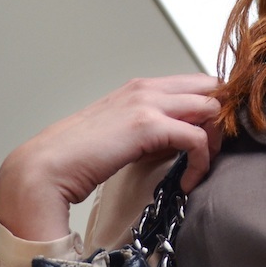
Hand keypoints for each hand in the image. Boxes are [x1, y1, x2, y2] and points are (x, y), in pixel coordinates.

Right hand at [0, 73, 221, 240]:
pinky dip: (200, 162)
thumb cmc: (77, 158)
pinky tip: (187, 182)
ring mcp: (148, 102)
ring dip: (214, 141)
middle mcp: (147, 88)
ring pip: (210, 108)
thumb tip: (174, 144)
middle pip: (211, 89)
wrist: (45, 168)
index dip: (211, 111)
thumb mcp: (120, 135)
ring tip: (199, 168)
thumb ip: (146, 130)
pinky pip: (196, 137)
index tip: (208, 141)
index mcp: (140, 88)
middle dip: (220, 120)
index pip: (197, 84)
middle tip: (210, 153)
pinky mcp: (148, 124)